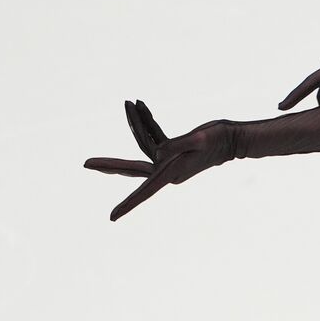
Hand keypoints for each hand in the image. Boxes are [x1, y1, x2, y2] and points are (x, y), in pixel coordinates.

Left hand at [83, 99, 237, 220]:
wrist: (233, 138)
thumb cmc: (219, 139)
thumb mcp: (198, 140)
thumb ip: (177, 145)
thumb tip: (156, 151)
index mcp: (170, 173)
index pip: (144, 192)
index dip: (128, 205)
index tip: (112, 218)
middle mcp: (166, 169)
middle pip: (132, 167)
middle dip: (110, 163)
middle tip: (86, 164)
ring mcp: (168, 159)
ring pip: (143, 144)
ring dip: (135, 124)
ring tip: (128, 103)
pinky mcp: (172, 149)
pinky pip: (153, 136)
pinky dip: (147, 122)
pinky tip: (140, 106)